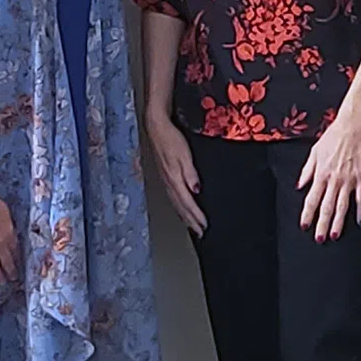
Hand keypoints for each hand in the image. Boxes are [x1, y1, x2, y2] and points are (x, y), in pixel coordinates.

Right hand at [146, 115, 205, 236]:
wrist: (156, 127)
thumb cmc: (170, 138)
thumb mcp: (184, 155)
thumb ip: (190, 173)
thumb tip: (196, 190)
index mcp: (174, 179)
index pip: (188, 203)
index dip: (197, 216)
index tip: (205, 226)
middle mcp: (169, 183)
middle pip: (181, 208)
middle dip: (191, 221)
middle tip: (200, 233)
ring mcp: (165, 180)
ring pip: (176, 204)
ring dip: (185, 217)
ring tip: (192, 226)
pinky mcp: (165, 176)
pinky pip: (172, 197)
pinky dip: (179, 208)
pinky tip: (181, 209)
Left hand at [298, 106, 360, 241]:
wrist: (352, 125)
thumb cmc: (333, 135)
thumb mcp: (314, 152)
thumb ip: (307, 170)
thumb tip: (300, 185)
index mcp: (320, 173)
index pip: (311, 199)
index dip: (307, 214)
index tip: (304, 226)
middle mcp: (333, 179)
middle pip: (326, 207)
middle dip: (322, 224)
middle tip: (320, 238)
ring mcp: (348, 179)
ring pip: (342, 206)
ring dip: (338, 222)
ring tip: (335, 235)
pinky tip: (360, 221)